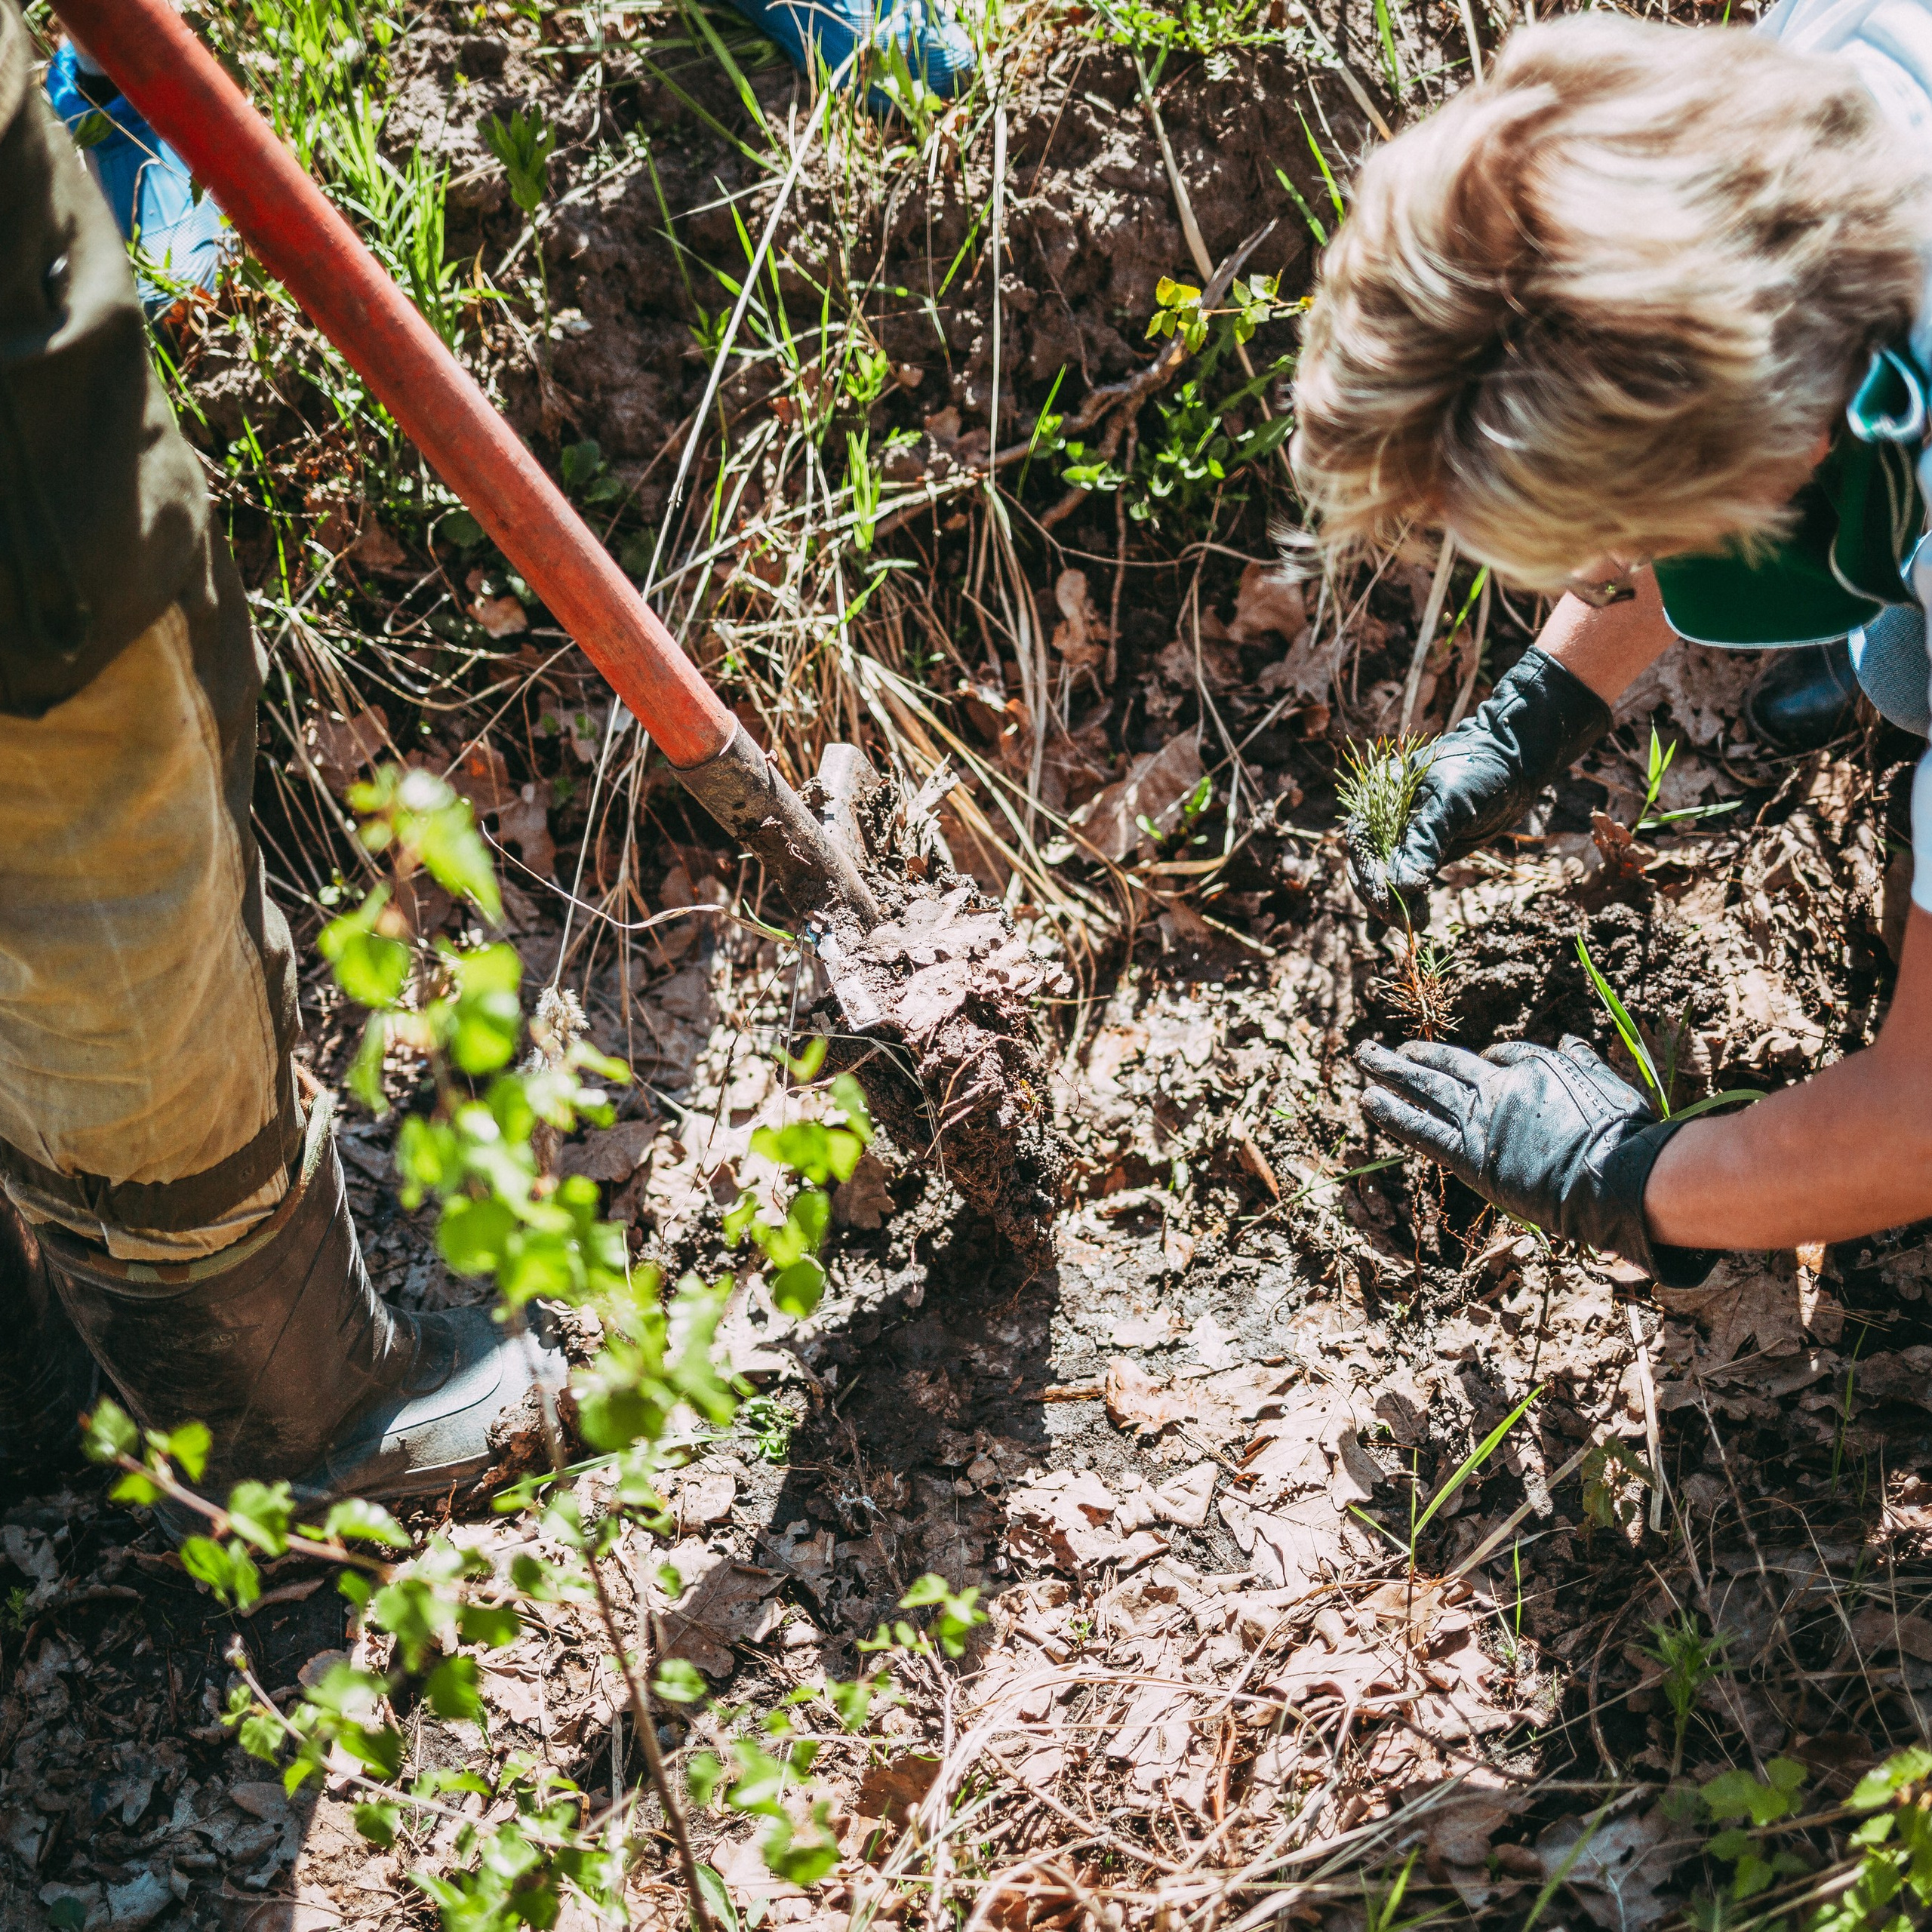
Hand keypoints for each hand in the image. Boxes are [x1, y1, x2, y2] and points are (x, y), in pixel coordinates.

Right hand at [1345, 648, 1611, 923]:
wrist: (1515, 765)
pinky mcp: (1423, 853)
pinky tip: (1386, 934)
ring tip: (1412, 928)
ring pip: (1386, 879)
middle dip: (1382, 897)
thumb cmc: (1480, 773)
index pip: (1360, 844)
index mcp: (1378, 797)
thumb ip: (1425, 842)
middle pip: (1369, 866)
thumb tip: (1401, 886)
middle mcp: (1383, 818)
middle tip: (1404, 922)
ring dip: (1393, 907)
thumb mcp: (1451, 803)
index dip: (1369, 877)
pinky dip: (1399, 906)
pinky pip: (1404, 883)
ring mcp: (1402, 837)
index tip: (1386, 904)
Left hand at [1355, 1034, 1714, 1285]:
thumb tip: (1572, 1039)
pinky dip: (1392, 1112)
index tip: (1479, 1061)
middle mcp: (1503, 1087)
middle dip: (1415, 1056)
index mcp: (1539, 1068)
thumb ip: (1585, 1062)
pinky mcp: (1468, 1154)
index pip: (1503, 1056)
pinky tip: (1368, 1099)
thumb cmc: (1624, 1139)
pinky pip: (1420, 1128)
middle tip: (1386, 1048)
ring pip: (1426, 1088)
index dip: (1488, 1059)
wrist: (1613, 1177)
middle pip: (1449, 1065)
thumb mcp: (1611, 1087)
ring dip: (1390, 1072)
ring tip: (1364, 1057)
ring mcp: (1482, 1118)